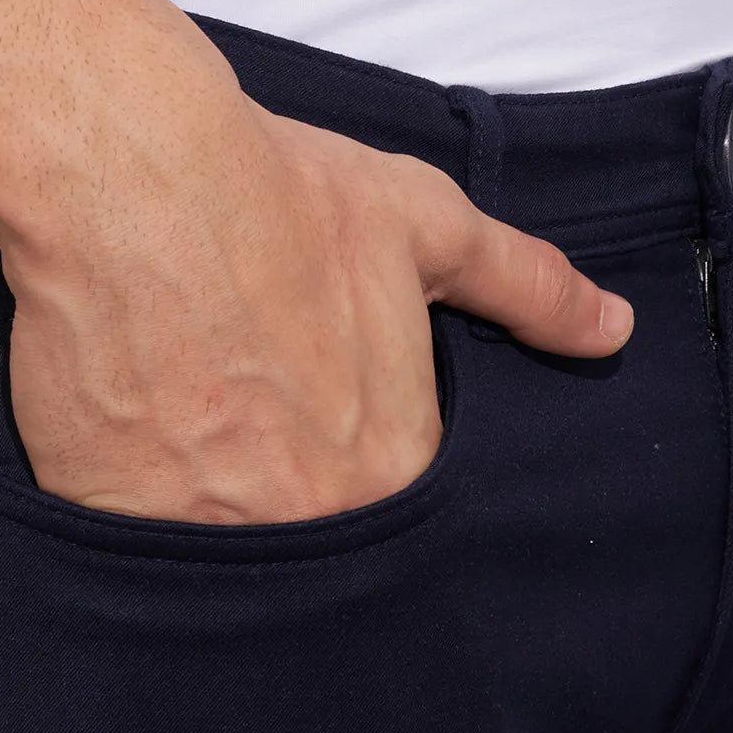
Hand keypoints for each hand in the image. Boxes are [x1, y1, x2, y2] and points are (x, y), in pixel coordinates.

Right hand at [0, 86, 634, 524]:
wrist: (124, 176)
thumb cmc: (278, 196)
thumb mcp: (423, 227)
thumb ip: (526, 289)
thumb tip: (610, 331)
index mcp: (393, 468)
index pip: (395, 512)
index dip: (351, 466)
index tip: (313, 419)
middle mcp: (312, 519)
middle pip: (311, 540)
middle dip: (283, 492)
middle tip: (242, 415)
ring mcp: (212, 534)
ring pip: (226, 557)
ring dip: (212, 509)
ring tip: (188, 425)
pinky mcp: (122, 527)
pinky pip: (144, 549)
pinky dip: (141, 509)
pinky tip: (134, 442)